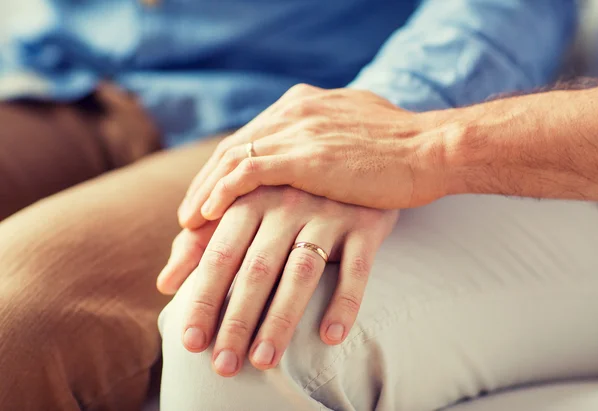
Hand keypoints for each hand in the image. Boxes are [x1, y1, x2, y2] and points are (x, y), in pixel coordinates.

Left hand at [158, 186, 398, 376]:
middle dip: (236, 320)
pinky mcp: (365, 225)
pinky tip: (331, 337)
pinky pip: (356, 268)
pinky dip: (345, 302)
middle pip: (257, 269)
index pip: (220, 255)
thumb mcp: (245, 206)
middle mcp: (287, 204)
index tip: (191, 342)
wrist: (356, 158)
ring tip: (264, 361)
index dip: (204, 300)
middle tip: (223, 366)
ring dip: (281, 320)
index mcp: (252, 199)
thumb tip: (165, 283)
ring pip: (301, 273)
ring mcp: (328, 214)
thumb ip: (203, 241)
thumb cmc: (289, 193)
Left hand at [178, 84, 451, 228]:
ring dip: (204, 194)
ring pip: (232, 161)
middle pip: (231, 148)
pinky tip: (208, 217)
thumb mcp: (354, 131)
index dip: (222, 171)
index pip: (248, 139)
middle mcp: (294, 111)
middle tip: (187, 218)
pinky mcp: (309, 157)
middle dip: (204, 185)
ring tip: (188, 226)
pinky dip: (223, 193)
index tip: (207, 201)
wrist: (433, 149)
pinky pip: (249, 173)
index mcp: (302, 104)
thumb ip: (325, 138)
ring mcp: (300, 131)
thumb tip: (314, 159)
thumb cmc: (400, 151)